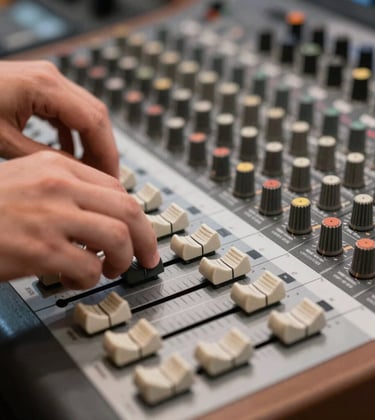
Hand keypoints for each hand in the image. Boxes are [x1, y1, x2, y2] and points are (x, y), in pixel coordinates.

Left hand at [0, 60, 118, 176]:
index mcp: (44, 87)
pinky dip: (75, 134)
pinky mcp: (38, 89)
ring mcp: (45, 81)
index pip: (94, 122)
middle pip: (96, 115)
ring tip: (91, 171)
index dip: (107, 153)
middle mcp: (50, 78)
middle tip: (106, 179)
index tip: (111, 179)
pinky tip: (71, 152)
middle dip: (104, 150)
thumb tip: (75, 172)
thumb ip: (44, 158)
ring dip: (91, 143)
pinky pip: (69, 112)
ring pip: (86, 113)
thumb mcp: (2, 142)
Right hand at [0, 151, 158, 288]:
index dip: (134, 214)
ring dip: (123, 259)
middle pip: (127, 209)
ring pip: (117, 236)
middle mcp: (58, 186)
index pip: (116, 187)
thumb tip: (102, 215)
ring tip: (113, 269)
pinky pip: (88, 267)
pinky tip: (78, 279)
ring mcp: (50, 216)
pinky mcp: (39, 250)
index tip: (139, 231)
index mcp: (57, 165)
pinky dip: (91, 278)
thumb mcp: (27, 181)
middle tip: (147, 257)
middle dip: (145, 238)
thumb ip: (66, 191)